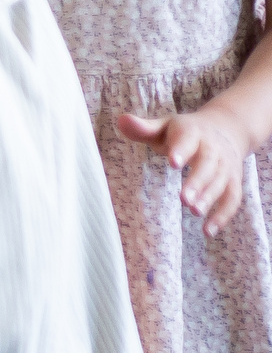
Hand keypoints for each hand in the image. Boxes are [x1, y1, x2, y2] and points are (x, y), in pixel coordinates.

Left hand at [118, 104, 260, 233]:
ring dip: (209, 198)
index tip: (173, 162)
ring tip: (193, 212)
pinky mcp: (233, 180)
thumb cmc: (184, 132)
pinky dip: (223, 215)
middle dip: (197, 181)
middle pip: (208, 164)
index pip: (188, 139)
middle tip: (184, 199)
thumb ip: (143, 128)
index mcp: (193, 132)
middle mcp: (213, 149)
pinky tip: (207, 231)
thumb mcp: (165, 126)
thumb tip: (120, 121)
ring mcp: (226, 166)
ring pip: (221, 182)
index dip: (182, 150)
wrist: (227, 127)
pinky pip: (232, 198)